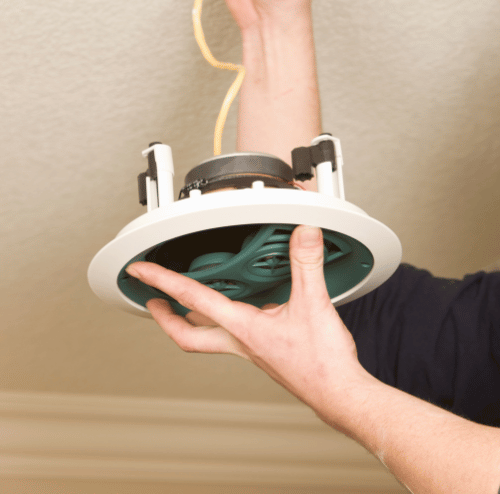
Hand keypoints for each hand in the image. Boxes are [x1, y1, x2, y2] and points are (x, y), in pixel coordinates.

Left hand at [125, 225, 367, 425]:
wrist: (339, 396)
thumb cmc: (323, 365)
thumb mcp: (314, 304)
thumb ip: (307, 263)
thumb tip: (303, 233)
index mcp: (242, 327)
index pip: (191, 299)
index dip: (161, 281)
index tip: (140, 272)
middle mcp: (240, 341)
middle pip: (187, 333)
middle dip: (163, 315)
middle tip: (149, 298)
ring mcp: (251, 350)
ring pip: (208, 335)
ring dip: (189, 319)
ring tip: (181, 302)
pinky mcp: (265, 353)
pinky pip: (233, 335)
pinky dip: (223, 321)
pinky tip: (239, 310)